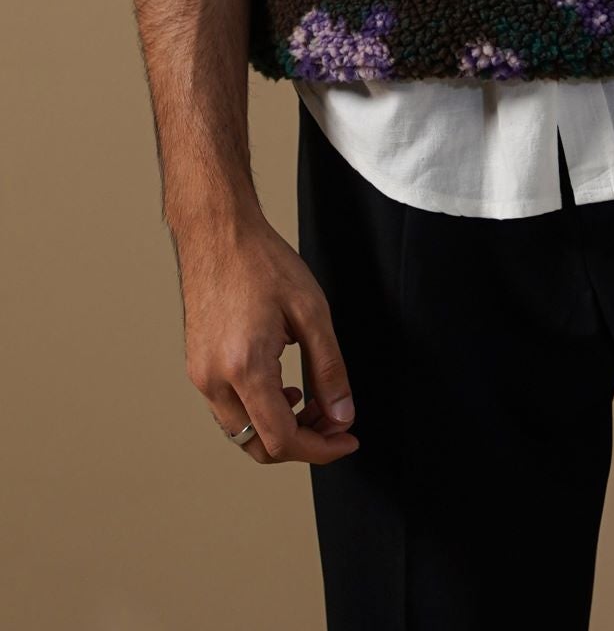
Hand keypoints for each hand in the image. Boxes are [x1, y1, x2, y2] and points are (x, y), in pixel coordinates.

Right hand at [177, 212, 359, 465]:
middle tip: (335, 421)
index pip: (282, 439)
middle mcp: (214, 380)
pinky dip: (259, 412)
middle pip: (258, 446)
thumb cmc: (262, 262)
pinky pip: (229, 410)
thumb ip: (329, 369)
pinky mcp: (197, 367)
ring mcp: (200, 376)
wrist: (217, 233)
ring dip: (280, 428)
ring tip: (312, 401)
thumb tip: (342, 415)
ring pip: (242, 432)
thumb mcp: (311, 311)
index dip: (320, 448)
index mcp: (245, 367)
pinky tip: (284, 388)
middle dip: (303, 443)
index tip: (347, 439)